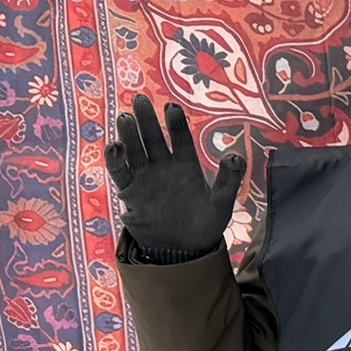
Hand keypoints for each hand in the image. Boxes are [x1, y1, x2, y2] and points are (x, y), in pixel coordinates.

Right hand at [105, 96, 244, 262]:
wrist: (182, 250)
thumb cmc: (204, 225)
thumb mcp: (221, 203)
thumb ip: (229, 180)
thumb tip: (235, 155)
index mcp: (187, 166)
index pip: (181, 139)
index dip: (176, 124)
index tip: (171, 107)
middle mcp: (164, 167)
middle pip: (153, 138)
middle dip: (147, 119)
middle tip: (139, 100)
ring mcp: (145, 177)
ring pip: (134, 150)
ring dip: (129, 134)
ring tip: (125, 118)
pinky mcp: (130, 190)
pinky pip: (120, 171)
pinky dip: (115, 159)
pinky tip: (115, 146)